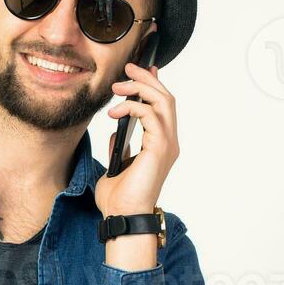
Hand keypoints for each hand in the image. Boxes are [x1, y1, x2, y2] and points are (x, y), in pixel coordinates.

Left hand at [96, 62, 179, 216]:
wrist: (123, 216)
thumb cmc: (120, 198)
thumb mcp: (116, 166)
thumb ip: (120, 147)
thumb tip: (117, 131)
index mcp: (161, 146)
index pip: (163, 107)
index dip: (154, 85)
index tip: (140, 70)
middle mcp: (168, 143)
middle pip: (166, 99)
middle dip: (147, 79)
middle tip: (128, 68)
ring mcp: (167, 145)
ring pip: (163, 102)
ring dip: (139, 88)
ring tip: (117, 87)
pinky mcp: (159, 148)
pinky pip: (150, 115)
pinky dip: (132, 107)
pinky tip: (114, 111)